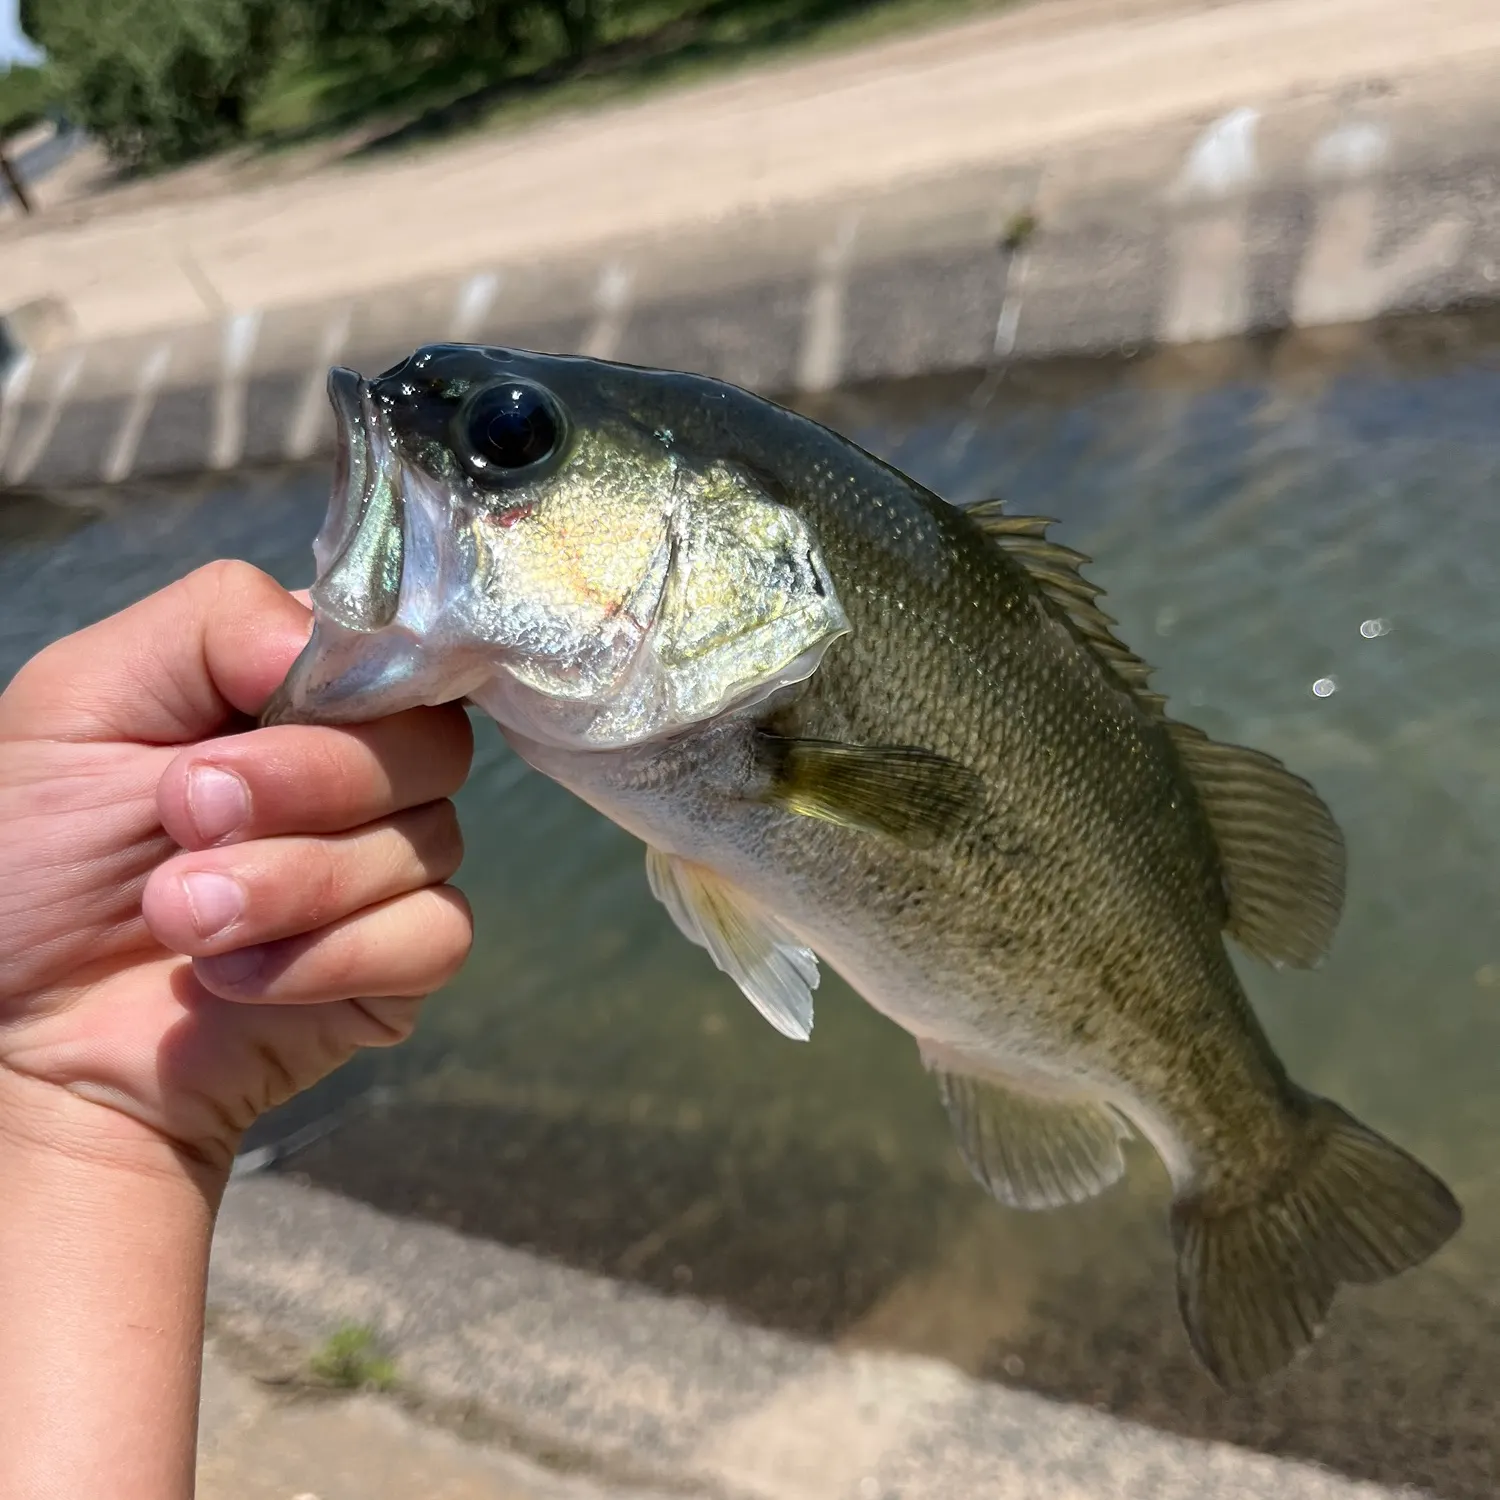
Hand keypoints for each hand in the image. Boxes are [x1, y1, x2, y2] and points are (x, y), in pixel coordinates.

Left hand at [0, 560, 473, 1178]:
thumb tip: (332, 648)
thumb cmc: (36, 859)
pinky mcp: (404, 962)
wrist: (23, 1039)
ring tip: (178, 917)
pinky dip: (327, 957)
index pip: (400, 650)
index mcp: (303, 691)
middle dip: (305, 783)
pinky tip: (235, 979)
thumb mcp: (85, 698)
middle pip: (432, 743)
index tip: (239, 722)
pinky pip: (435, 935)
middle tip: (182, 820)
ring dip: (287, 884)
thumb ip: (213, 624)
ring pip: (428, 842)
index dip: (347, 686)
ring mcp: (395, 867)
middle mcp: (367, 769)